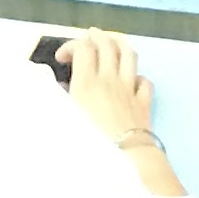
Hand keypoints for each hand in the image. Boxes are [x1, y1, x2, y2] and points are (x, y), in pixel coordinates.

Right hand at [60, 34, 181, 194]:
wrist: (122, 162)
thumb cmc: (87, 145)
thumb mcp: (61, 124)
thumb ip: (56, 102)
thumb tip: (54, 89)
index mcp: (87, 83)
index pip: (83, 49)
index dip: (71, 45)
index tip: (61, 57)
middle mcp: (109, 80)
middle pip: (107, 45)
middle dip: (97, 36)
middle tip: (89, 35)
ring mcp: (129, 89)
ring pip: (129, 55)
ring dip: (119, 44)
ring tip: (112, 42)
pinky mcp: (144, 103)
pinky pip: (144, 81)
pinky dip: (137, 76)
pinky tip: (132, 80)